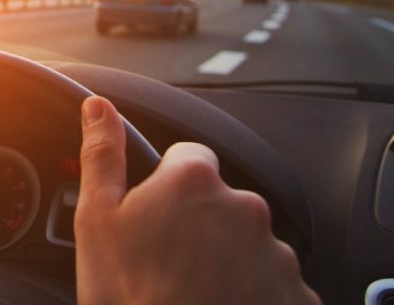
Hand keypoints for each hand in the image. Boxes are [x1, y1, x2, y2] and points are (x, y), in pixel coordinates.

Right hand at [74, 96, 319, 304]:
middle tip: (168, 263)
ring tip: (193, 293)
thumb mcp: (97, 220)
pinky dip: (253, 294)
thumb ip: (103, 154)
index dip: (167, 185)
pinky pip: (273, 284)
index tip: (155, 217)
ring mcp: (276, 254)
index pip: (188, 158)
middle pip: (220, 202)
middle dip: (199, 224)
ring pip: (247, 244)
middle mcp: (244, 208)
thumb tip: (98, 107)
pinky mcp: (296, 296)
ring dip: (227, 260)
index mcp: (194, 181)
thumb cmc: (128, 297)